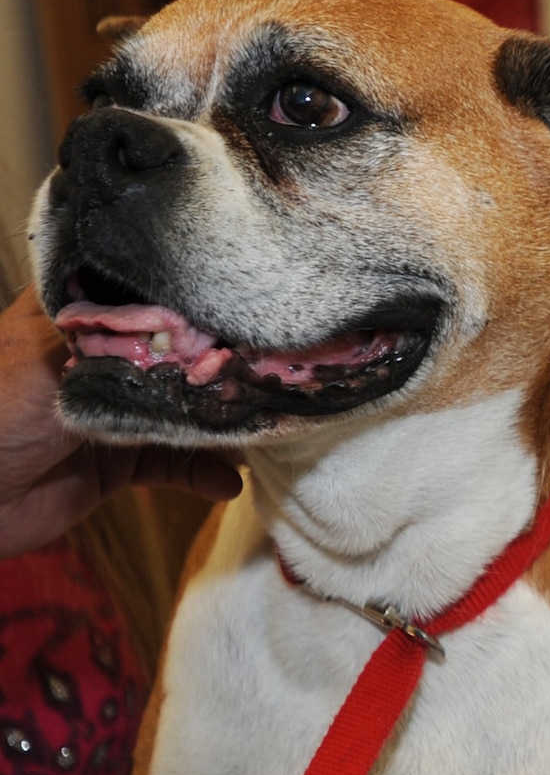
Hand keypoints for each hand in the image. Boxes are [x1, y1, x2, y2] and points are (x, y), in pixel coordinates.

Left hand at [0, 290, 241, 559]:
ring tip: (262, 423)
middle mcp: (98, 359)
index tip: (244, 299)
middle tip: (272, 367)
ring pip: (180, 407)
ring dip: (218, 419)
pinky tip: (228, 482)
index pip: (140, 292)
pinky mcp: (118, 462)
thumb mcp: (52, 358)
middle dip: (217, 362)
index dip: (189, 296)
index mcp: (73, 316)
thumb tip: (193, 325)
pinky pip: (171, 464)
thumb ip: (121, 343)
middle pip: (171, 352)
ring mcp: (110, 410)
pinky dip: (202, 475)